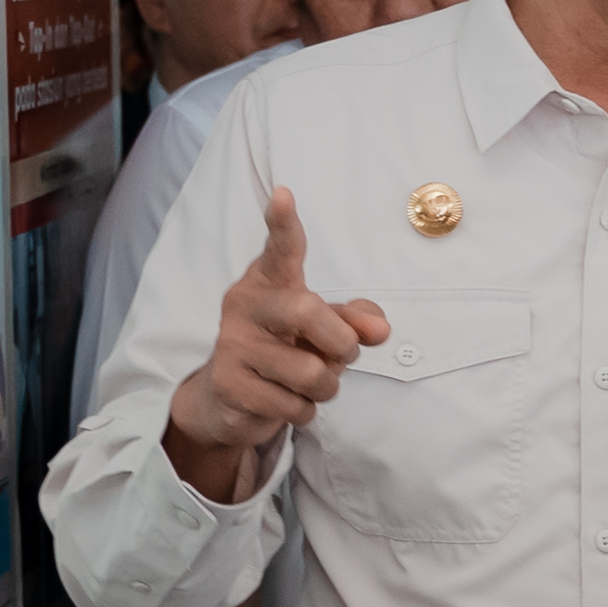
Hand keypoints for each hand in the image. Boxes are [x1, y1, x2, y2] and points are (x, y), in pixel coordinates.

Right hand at [161, 188, 389, 501]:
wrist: (227, 401)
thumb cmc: (285, 352)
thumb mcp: (323, 331)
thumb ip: (356, 321)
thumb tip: (380, 330)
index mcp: (269, 283)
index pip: (280, 250)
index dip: (284, 225)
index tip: (284, 195)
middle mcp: (244, 306)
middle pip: (310, 311)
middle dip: (342, 343)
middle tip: (339, 354)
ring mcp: (232, 345)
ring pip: (312, 372)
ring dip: (326, 387)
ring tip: (306, 383)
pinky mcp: (230, 385)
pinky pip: (296, 406)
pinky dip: (304, 411)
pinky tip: (284, 402)